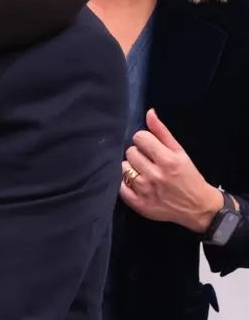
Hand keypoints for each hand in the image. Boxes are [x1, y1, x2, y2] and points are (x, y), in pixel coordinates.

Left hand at [120, 109, 223, 231]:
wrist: (198, 207)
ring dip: (131, 168)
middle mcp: (155, 175)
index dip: (143, 140)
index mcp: (167, 160)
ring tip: (143, 172)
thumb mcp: (180, 152)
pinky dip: (125, 184)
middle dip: (138, 154)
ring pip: (123, 168)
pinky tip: (136, 184)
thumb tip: (149, 112)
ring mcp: (145, 191)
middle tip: (148, 161)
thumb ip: (162, 132)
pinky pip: (120, 187)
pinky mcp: (139, 204)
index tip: (149, 147)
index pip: (139, 138)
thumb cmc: (189, 176)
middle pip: (130, 152)